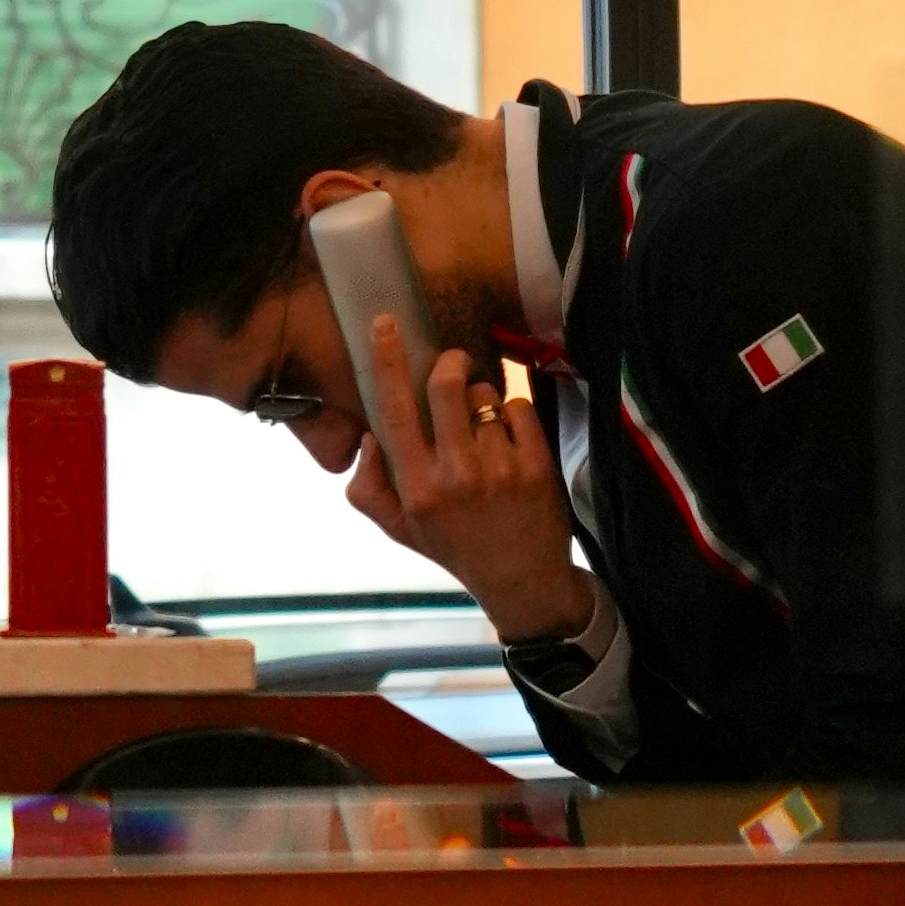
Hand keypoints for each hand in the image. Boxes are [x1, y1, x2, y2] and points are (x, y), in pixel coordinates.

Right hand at [343, 329, 597, 649]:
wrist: (522, 581)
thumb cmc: (456, 547)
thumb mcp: (399, 529)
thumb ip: (368, 488)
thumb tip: (371, 439)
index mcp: (416, 488)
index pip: (396, 411)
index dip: (388, 362)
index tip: (386, 324)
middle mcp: (455, 476)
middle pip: (447, 387)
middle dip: (450, 363)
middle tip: (454, 364)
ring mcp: (499, 470)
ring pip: (485, 397)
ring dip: (482, 400)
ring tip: (484, 429)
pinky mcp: (536, 466)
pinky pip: (520, 408)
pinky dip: (514, 414)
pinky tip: (511, 442)